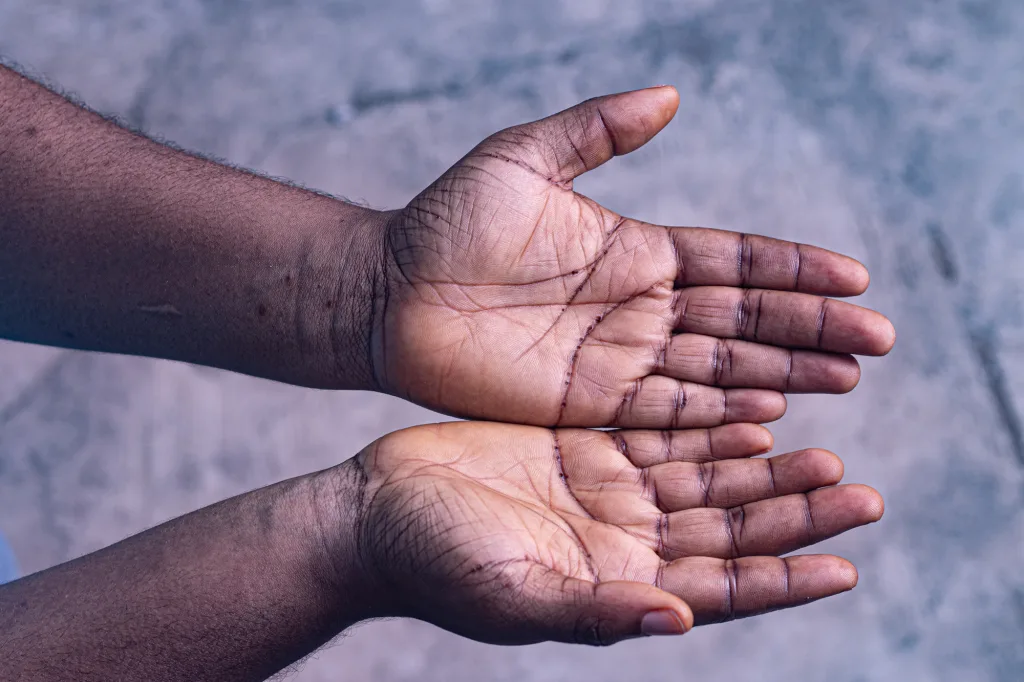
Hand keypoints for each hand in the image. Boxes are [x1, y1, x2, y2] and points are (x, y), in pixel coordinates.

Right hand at [346, 421, 882, 645]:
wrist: (377, 511)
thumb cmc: (433, 566)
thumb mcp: (512, 595)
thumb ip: (594, 610)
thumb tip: (680, 621)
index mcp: (618, 587)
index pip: (720, 590)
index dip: (783, 579)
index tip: (844, 565)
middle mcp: (625, 541)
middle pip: (728, 529)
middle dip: (792, 513)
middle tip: (857, 490)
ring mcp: (608, 491)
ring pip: (705, 479)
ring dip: (763, 469)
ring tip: (823, 450)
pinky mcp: (585, 445)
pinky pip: (663, 433)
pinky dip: (708, 427)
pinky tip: (752, 414)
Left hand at [372, 86, 894, 426]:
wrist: (388, 291)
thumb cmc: (447, 222)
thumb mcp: (524, 159)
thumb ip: (598, 132)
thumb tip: (672, 96)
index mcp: (635, 250)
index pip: (734, 260)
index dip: (794, 269)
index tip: (854, 277)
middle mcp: (639, 307)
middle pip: (743, 319)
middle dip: (809, 328)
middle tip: (877, 341)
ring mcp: (618, 358)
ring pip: (717, 368)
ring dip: (782, 374)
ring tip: (845, 377)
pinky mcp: (588, 403)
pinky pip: (666, 410)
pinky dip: (718, 414)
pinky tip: (771, 416)